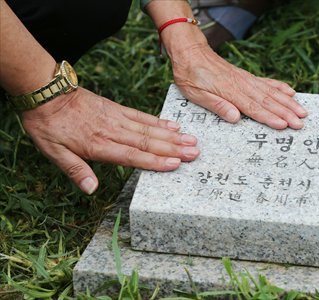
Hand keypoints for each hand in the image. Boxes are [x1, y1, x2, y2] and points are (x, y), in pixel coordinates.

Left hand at [22, 88, 199, 193]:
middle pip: (147, 142)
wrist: (46, 92)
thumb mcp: (53, 152)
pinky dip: (159, 121)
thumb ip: (75, 170)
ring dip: (172, 136)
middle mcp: (113, 131)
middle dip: (173, 149)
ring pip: (149, 129)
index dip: (154, 161)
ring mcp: (117, 118)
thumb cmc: (49, 125)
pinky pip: (142, 116)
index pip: (132, 155)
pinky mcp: (118, 109)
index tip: (175, 164)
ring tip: (191, 140)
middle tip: (194, 153)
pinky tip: (173, 125)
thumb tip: (91, 189)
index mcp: (99, 145)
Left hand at [170, 44, 307, 128]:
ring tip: (302, 111)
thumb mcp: (195, 94)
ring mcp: (246, 80)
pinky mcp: (246, 76)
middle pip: (268, 101)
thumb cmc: (190, 75)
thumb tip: (235, 118)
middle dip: (286, 113)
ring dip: (288, 103)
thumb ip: (217, 105)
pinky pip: (267, 82)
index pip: (253, 108)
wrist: (190, 52)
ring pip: (271, 92)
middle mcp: (242, 85)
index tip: (283, 125)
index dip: (269, 117)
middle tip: (300, 123)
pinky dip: (280, 87)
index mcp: (230, 92)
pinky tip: (291, 92)